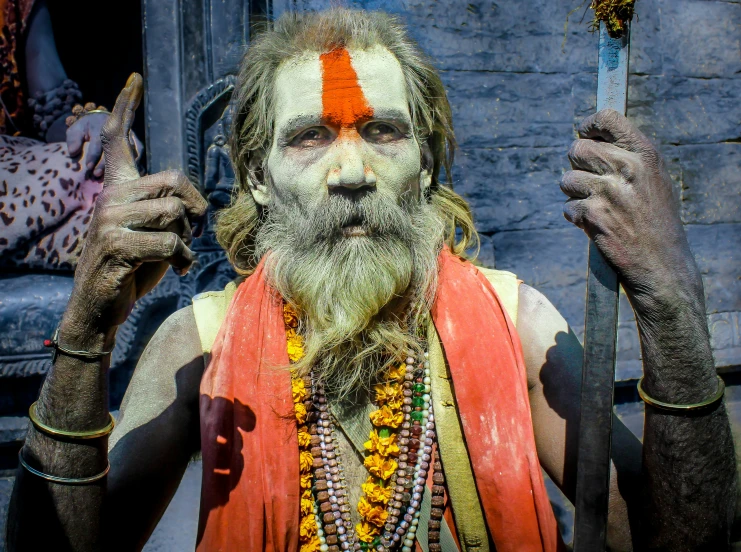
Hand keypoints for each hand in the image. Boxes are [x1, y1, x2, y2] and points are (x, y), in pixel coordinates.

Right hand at [62, 74, 206, 339]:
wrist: (100, 307)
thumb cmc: (132, 268)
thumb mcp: (151, 233)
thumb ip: (166, 211)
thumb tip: (195, 205)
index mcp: (116, 189)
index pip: (117, 140)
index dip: (125, 107)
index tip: (135, 78)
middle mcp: (110, 197)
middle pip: (174, 181)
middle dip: (194, 209)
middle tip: (193, 231)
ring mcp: (110, 220)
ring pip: (175, 213)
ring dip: (188, 240)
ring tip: (178, 257)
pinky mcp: (116, 244)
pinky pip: (170, 242)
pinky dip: (183, 259)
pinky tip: (176, 270)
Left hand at [66, 111, 142, 177]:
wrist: (104, 119)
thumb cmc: (88, 127)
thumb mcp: (77, 130)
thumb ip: (73, 140)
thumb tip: (73, 152)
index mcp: (102, 126)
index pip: (98, 143)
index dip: (93, 156)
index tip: (88, 167)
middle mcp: (118, 130)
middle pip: (114, 149)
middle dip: (105, 164)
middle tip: (96, 174)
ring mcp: (129, 136)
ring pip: (126, 152)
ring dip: (118, 165)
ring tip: (110, 175)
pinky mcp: (137, 142)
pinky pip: (137, 154)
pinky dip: (130, 163)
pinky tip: (123, 172)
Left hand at [561, 109, 700, 307]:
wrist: (662, 264)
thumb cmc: (656, 220)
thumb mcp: (654, 179)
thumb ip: (627, 157)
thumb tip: (591, 139)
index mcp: (645, 154)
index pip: (608, 118)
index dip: (589, 125)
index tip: (584, 133)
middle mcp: (626, 168)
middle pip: (577, 148)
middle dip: (578, 166)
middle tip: (590, 182)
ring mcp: (607, 191)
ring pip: (567, 179)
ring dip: (575, 194)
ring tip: (597, 206)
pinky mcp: (592, 215)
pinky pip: (568, 207)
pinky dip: (577, 217)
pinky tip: (597, 225)